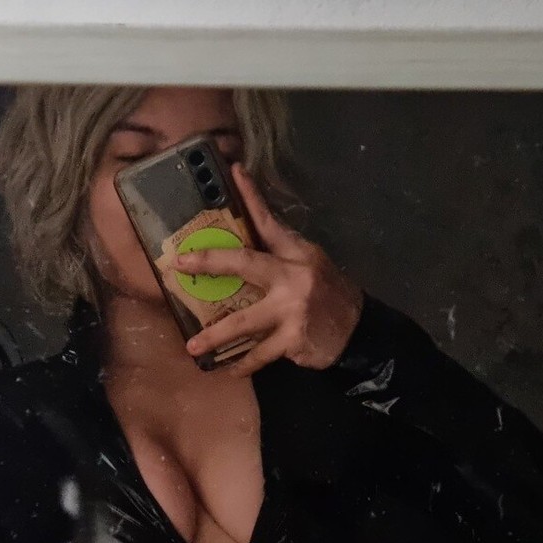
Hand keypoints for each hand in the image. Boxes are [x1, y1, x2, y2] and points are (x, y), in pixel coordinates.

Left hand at [174, 164, 363, 376]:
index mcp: (297, 253)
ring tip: (193, 347)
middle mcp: (294, 276)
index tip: (234, 172)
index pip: (270, 222)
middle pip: (246, 264)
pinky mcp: (293, 339)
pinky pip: (260, 353)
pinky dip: (243, 364)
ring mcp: (293, 309)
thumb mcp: (311, 266)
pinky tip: (229, 370)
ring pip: (244, 322)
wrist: (360, 332)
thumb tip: (242, 244)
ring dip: (215, 336)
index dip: (252, 196)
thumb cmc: (328, 296)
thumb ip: (281, 255)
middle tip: (182, 265)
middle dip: (210, 263)